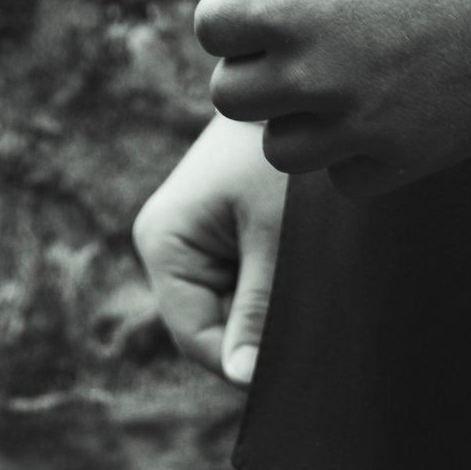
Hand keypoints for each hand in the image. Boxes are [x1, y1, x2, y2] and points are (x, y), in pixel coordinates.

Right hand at [132, 112, 289, 385]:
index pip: (198, 338)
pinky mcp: (214, 230)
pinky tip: (295, 257)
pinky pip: (241, 281)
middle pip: (212, 325)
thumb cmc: (279, 157)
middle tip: (308, 302)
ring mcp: (188, 237)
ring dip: (267, 302)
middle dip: (258, 327)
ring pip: (231, 307)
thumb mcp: (273, 239)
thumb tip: (242, 380)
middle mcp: (164, 243)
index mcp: (162, 243)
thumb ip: (255, 310)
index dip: (246, 360)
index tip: (300, 352)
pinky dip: (270, 280)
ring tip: (303, 268)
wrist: (291, 90)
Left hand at [192, 0, 470, 197]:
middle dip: (255, 69)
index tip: (271, 5)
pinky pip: (341, 178)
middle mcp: (309, 70)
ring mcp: (354, 122)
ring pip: (279, 149)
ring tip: (343, 81)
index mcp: (285, 3)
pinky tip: (382, 112)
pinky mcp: (401, 160)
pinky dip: (352, 153)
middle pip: (230, 95)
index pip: (209, 28)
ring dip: (297, 119)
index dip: (235, 14)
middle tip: (303, 46)